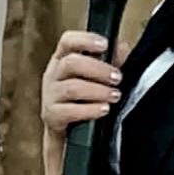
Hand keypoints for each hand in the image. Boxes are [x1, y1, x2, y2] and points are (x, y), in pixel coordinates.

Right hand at [40, 30, 128, 147]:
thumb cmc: (84, 98)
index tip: (105, 45)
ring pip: (72, 87)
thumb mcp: (96, 77)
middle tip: (117, 78)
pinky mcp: (52, 115)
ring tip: (115, 96)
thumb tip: (123, 46)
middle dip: (98, 69)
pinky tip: (104, 110)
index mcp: (63, 59)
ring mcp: (50, 95)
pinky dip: (90, 110)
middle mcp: (53, 74)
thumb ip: (110, 61)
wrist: (68, 134)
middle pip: (71, 63)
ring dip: (98, 91)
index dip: (86, 40)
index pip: (68, 41)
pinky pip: (69, 111)